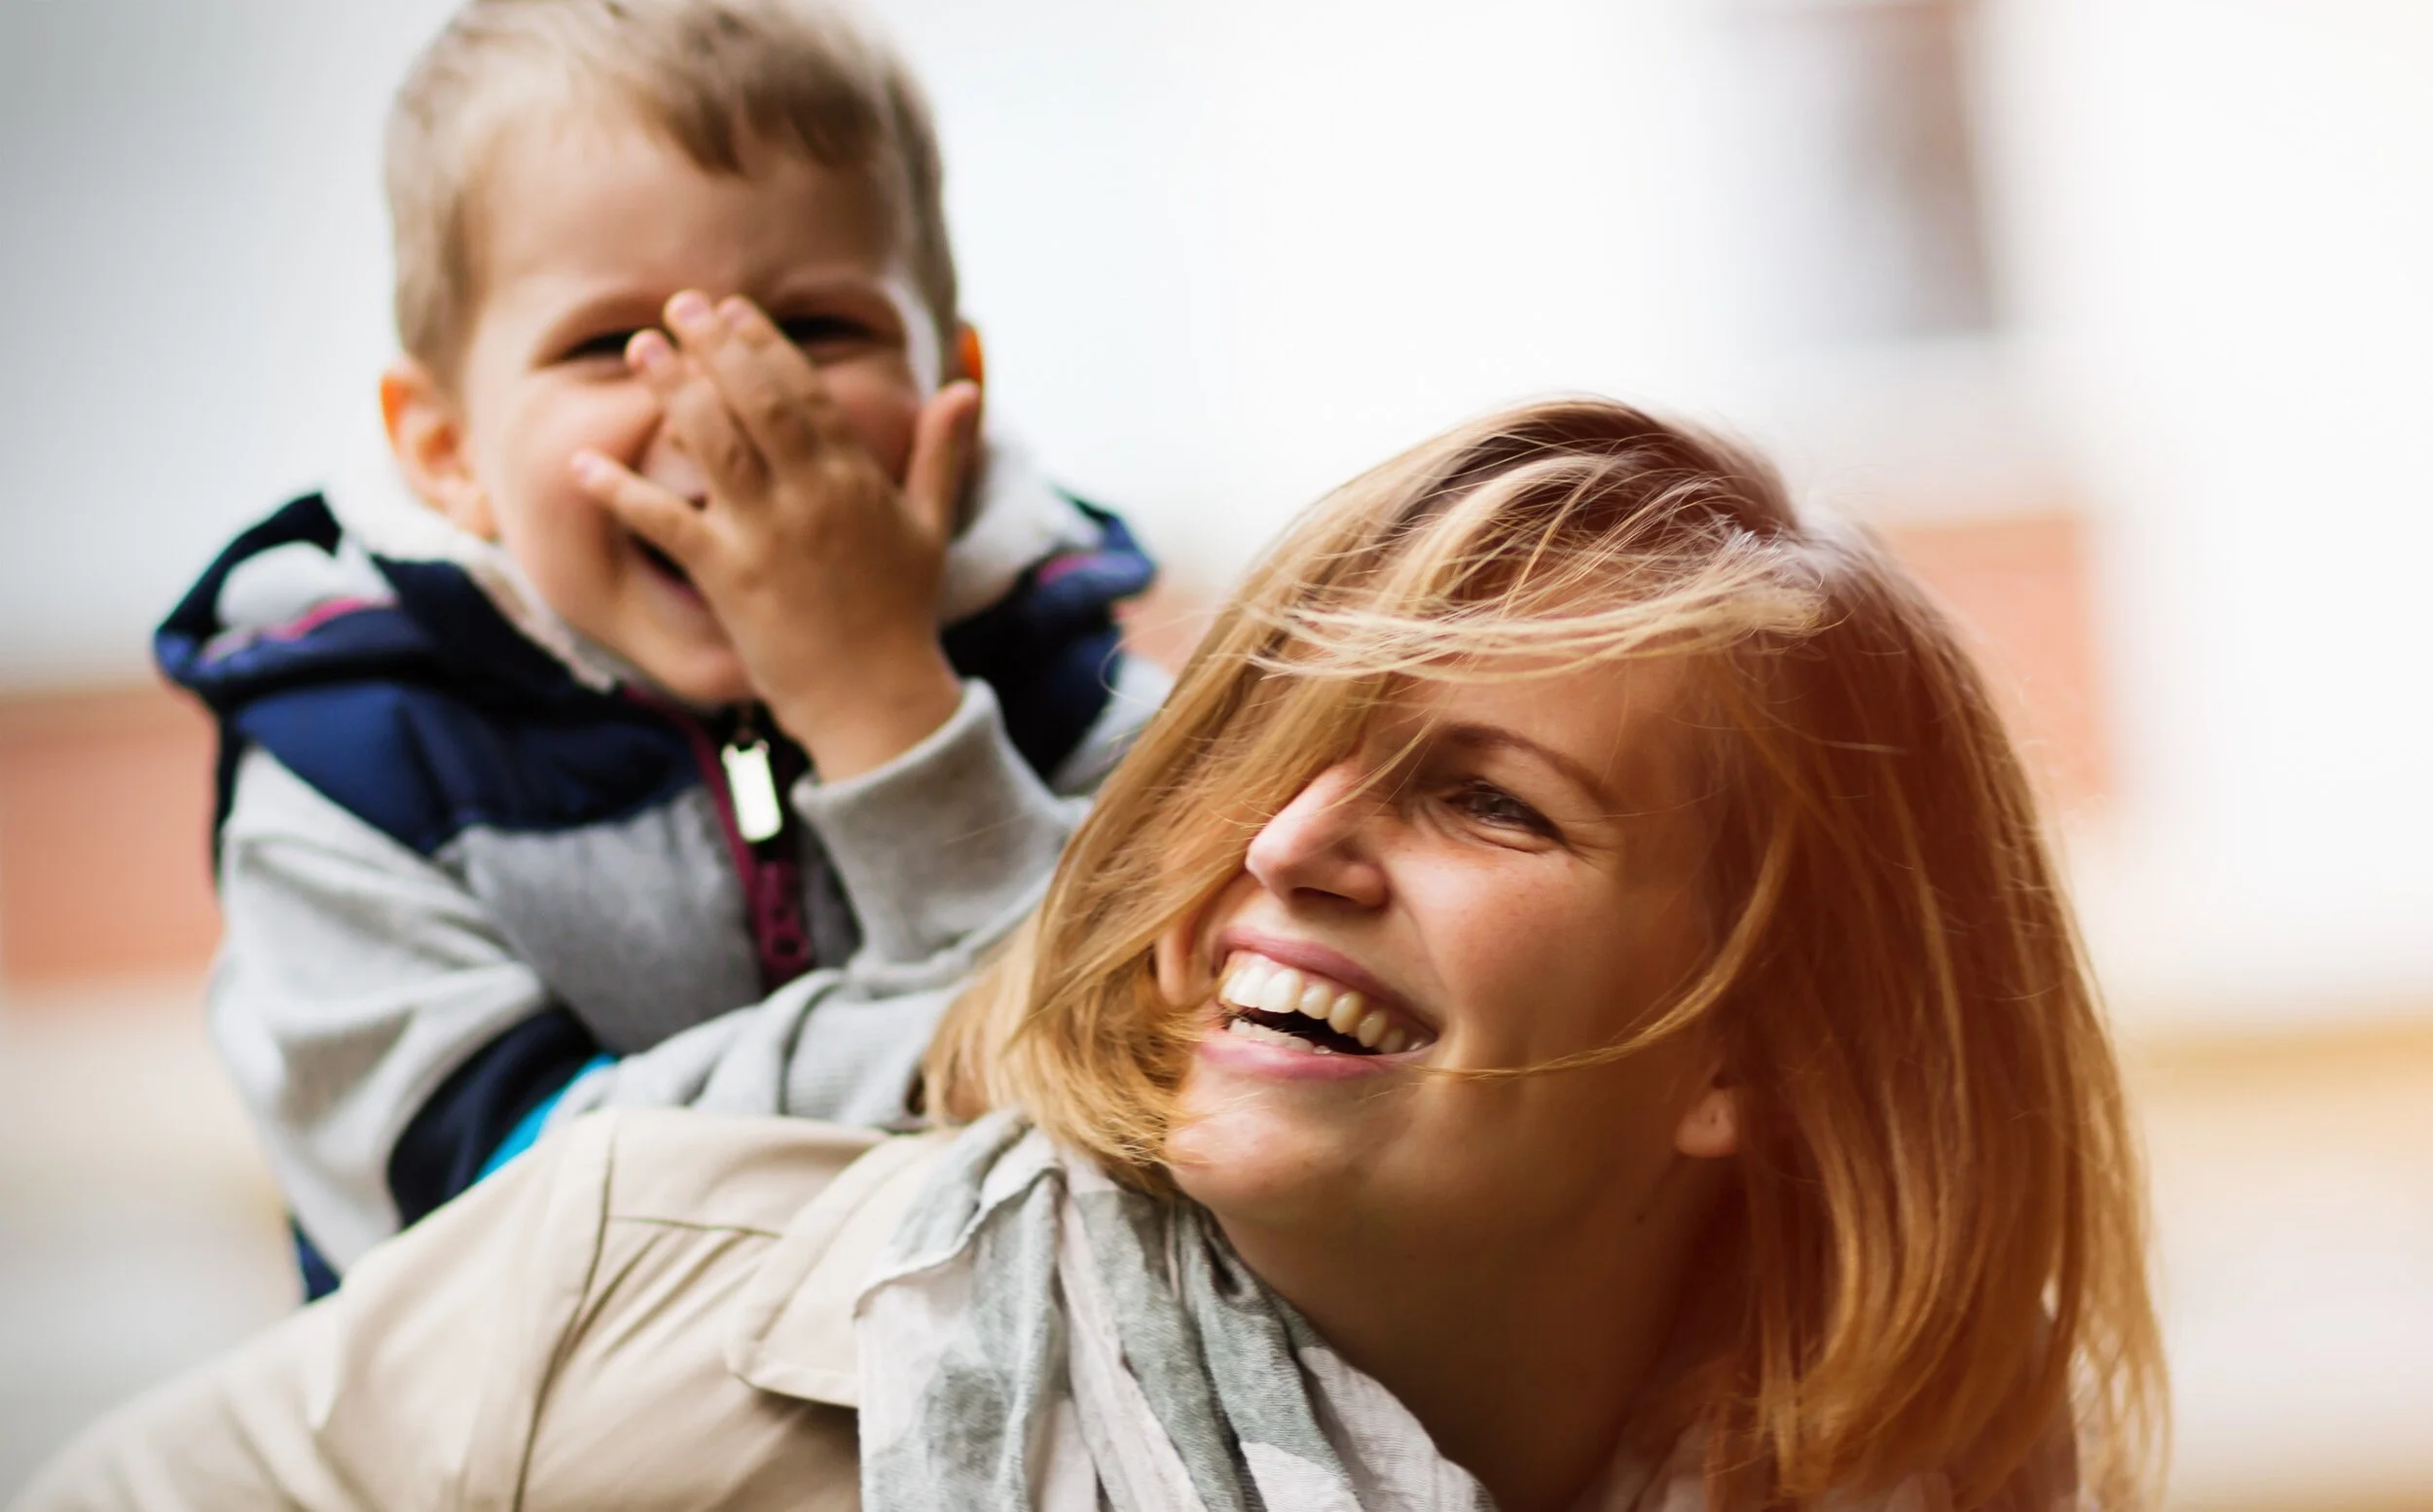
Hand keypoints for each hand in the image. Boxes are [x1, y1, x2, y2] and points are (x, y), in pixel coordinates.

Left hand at [573, 290, 981, 781]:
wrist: (879, 701)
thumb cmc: (904, 615)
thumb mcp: (931, 526)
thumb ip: (941, 453)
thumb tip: (963, 388)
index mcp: (856, 479)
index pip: (805, 392)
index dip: (765, 345)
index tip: (732, 310)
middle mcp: (811, 496)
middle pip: (755, 402)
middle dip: (714, 347)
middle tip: (678, 305)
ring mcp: (768, 535)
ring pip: (713, 445)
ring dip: (673, 392)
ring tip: (640, 350)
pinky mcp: (730, 578)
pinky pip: (666, 524)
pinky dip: (621, 493)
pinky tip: (581, 463)